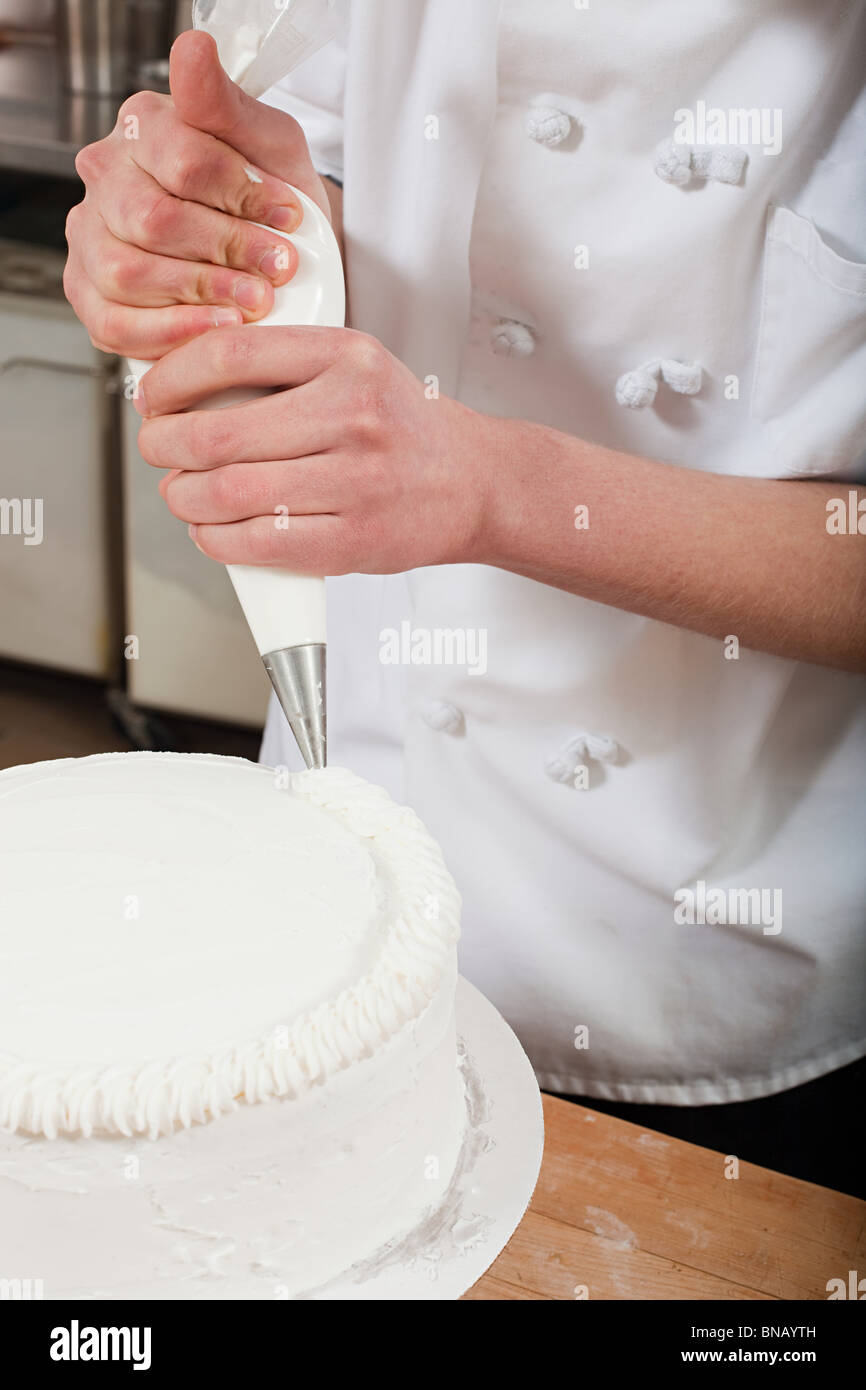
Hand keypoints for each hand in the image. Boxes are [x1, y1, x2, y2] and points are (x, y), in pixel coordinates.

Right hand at [64, 31, 332, 360]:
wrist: (280, 254)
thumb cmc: (271, 198)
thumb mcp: (270, 145)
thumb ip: (230, 105)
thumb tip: (192, 51)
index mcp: (143, 127)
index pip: (180, 159)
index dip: (241, 195)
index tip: (289, 218)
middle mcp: (106, 177)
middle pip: (152, 220)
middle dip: (225, 249)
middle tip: (278, 268)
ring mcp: (90, 237)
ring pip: (128, 272)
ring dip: (201, 292)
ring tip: (255, 301)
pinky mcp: (89, 294)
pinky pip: (115, 324)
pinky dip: (173, 332)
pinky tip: (218, 328)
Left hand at [134, 326, 496, 573]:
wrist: (471, 482)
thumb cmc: (400, 426)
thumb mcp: (353, 365)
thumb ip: (280, 364)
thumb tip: (181, 380)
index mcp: (347, 358)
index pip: (230, 355)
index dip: (172, 379)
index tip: (153, 396)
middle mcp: (354, 415)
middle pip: (218, 433)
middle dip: (165, 446)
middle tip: (158, 449)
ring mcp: (358, 481)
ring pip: (230, 493)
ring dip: (184, 498)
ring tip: (182, 493)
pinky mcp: (356, 540)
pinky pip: (260, 543)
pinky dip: (217, 540)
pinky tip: (213, 529)